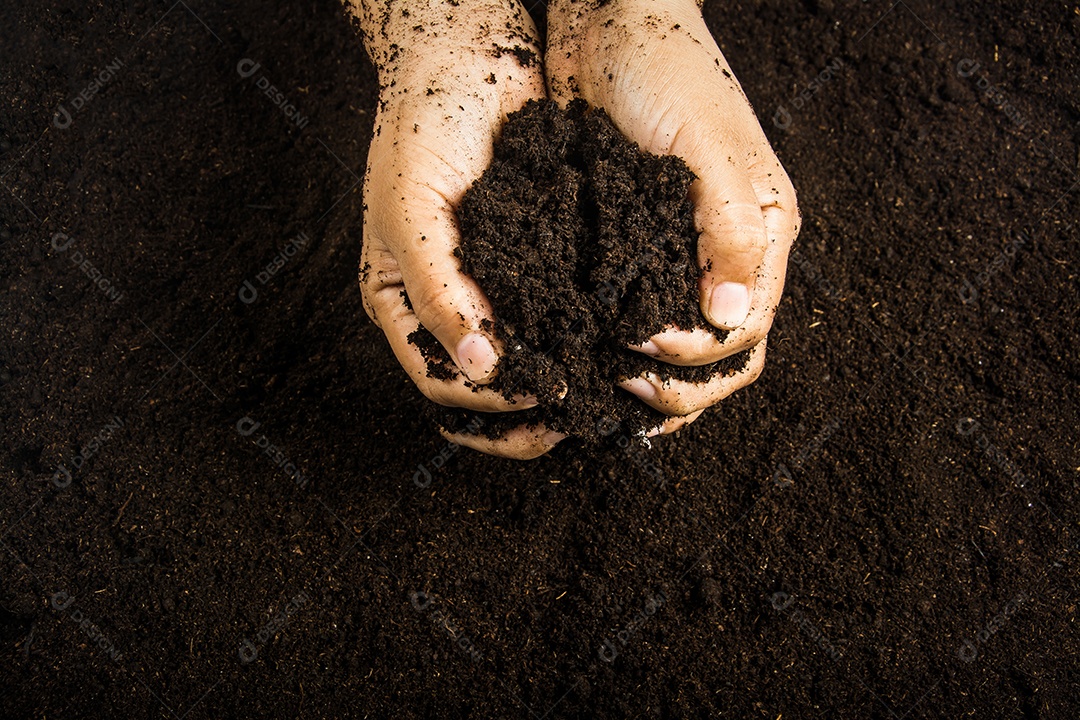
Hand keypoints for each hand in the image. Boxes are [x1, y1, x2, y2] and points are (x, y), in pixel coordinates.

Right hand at [352, 0, 563, 457]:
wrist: (468, 55)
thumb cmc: (422, 128)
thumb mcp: (412, 214)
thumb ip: (439, 294)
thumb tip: (480, 369)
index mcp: (401, 299)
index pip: (440, 380)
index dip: (486, 405)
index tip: (537, 402)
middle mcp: (446, 301)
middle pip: (481, 386)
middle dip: (520, 414)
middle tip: (570, 421)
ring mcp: (490, 282)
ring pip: (521, 359)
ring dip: (553, 382)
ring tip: (595, 395)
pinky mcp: (531, 258)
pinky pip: (550, 313)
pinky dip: (573, 337)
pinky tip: (606, 346)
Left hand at [546, 0, 799, 434]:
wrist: (608, 19)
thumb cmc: (665, 69)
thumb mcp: (708, 146)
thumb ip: (730, 232)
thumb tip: (728, 320)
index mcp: (760, 232)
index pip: (742, 333)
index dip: (692, 354)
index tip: (634, 341)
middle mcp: (723, 254)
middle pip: (719, 357)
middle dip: (676, 388)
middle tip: (619, 387)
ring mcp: (677, 253)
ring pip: (677, 347)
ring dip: (646, 380)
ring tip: (600, 390)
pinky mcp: (631, 245)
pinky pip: (634, 312)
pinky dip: (613, 345)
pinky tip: (582, 358)